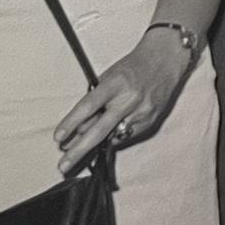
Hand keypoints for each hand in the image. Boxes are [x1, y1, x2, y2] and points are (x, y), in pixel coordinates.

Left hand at [54, 32, 189, 170]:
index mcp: (115, 83)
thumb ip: (96, 101)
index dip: (71, 123)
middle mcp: (129, 99)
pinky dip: (116, 135)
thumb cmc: (133, 66)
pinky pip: (127, 135)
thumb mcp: (109, 76)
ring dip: (96, 143)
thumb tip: (80, 128)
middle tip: (63, 165)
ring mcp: (142, 112)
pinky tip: (113, 129)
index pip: (88, 106)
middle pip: (99, 131)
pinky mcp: (150, 121)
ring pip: (112, 136)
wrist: (165, 59)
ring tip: (80, 148)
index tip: (58, 137)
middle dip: (79, 150)